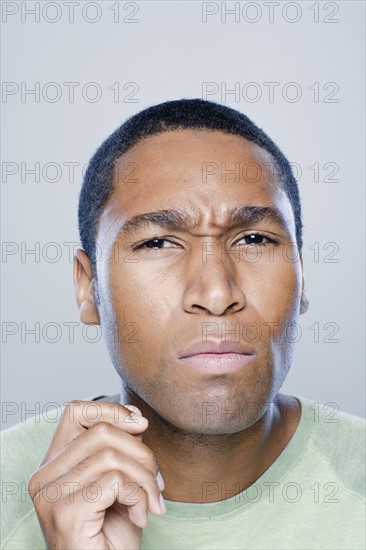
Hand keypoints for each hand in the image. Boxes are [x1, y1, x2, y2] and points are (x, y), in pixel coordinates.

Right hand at [28, 400, 165, 548]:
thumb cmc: (112, 535)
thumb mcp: (120, 482)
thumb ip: (121, 449)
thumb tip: (135, 417)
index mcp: (53, 464)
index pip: (75, 411)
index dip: (112, 410)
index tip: (141, 426)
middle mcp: (44, 476)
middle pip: (101, 430)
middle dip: (141, 451)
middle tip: (156, 481)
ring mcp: (50, 495)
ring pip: (111, 455)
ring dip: (145, 479)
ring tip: (152, 502)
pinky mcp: (65, 513)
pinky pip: (115, 481)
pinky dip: (139, 496)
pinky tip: (141, 517)